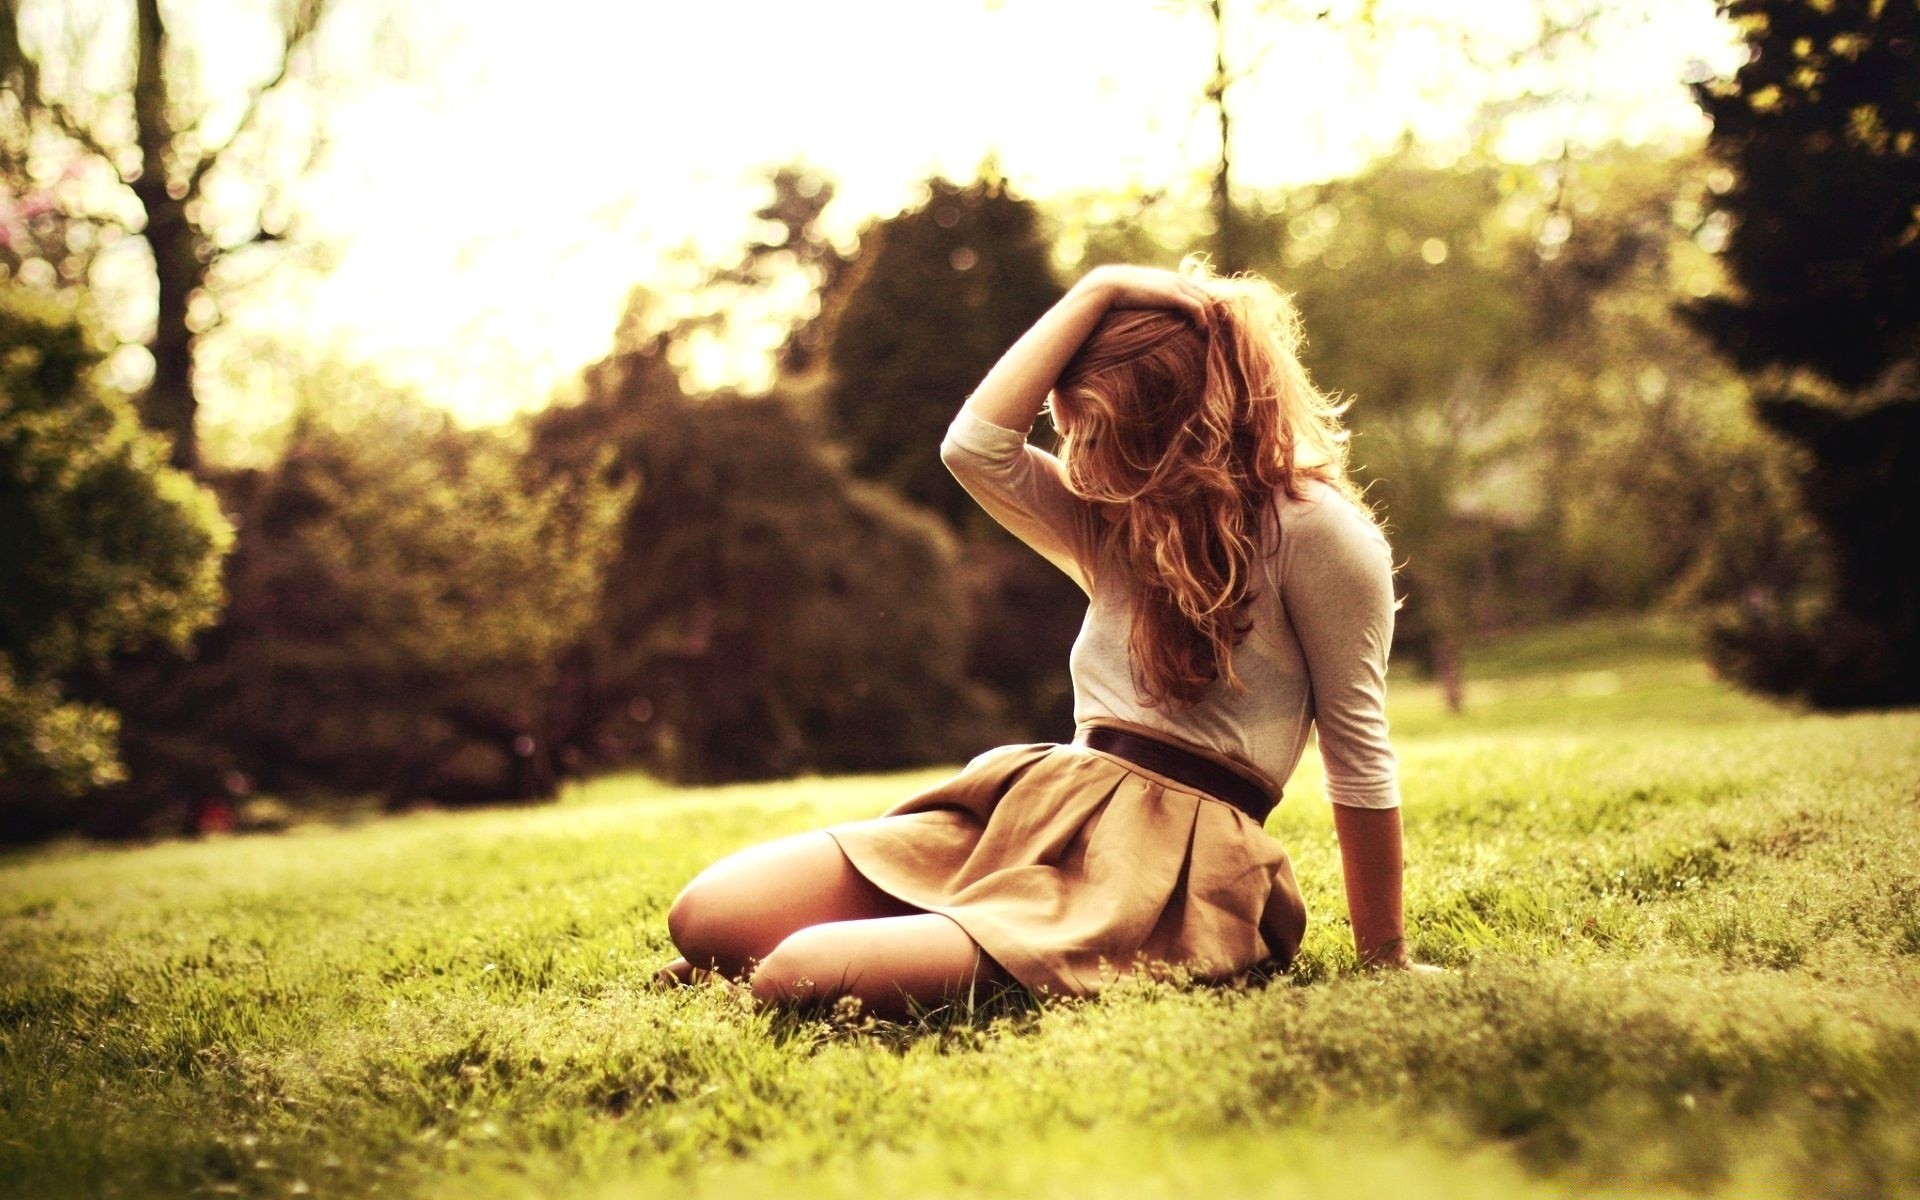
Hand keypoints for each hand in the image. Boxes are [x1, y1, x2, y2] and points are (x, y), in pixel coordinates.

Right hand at [1077, 265, 1212, 328]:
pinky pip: (1197, 307)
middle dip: (1215, 313)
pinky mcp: (1172, 295)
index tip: (1209, 323)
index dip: (1207, 306)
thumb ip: (1149, 300)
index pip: (1199, 290)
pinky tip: (1201, 331)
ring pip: (1206, 301)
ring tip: (1211, 335)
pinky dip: (1203, 320)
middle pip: (1208, 295)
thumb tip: (1148, 313)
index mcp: (1172, 279)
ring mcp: (1176, 286)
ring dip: (1211, 319)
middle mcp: (1178, 280)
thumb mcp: (1139, 295)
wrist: (1110, 285)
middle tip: (1217, 332)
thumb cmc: (1120, 293)